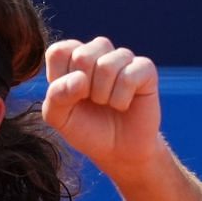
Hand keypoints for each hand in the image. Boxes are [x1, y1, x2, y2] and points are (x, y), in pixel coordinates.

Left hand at [41, 38, 167, 183]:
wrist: (118, 149)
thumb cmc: (85, 128)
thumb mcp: (59, 117)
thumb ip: (56, 96)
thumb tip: (80, 78)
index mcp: (72, 56)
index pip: (59, 52)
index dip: (59, 80)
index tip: (68, 97)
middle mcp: (98, 51)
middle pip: (82, 56)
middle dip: (82, 90)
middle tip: (91, 101)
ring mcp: (123, 58)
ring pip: (106, 66)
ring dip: (103, 96)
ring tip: (106, 103)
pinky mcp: (145, 69)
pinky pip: (129, 77)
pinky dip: (121, 99)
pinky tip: (123, 105)